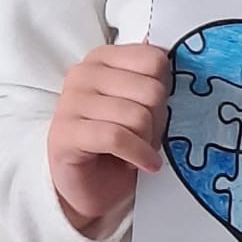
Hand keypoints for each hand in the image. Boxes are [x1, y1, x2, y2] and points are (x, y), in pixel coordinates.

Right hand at [47, 42, 172, 233]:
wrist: (93, 188)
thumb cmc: (122, 146)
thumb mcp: (144, 106)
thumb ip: (156, 81)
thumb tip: (177, 53)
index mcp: (104, 58)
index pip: (154, 60)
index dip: (165, 91)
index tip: (156, 112)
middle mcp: (83, 73)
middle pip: (151, 90)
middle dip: (157, 122)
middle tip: (146, 138)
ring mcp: (70, 101)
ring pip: (137, 116)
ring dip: (146, 143)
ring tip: (138, 152)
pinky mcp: (65, 133)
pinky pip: (117, 138)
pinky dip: (137, 155)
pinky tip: (139, 165)